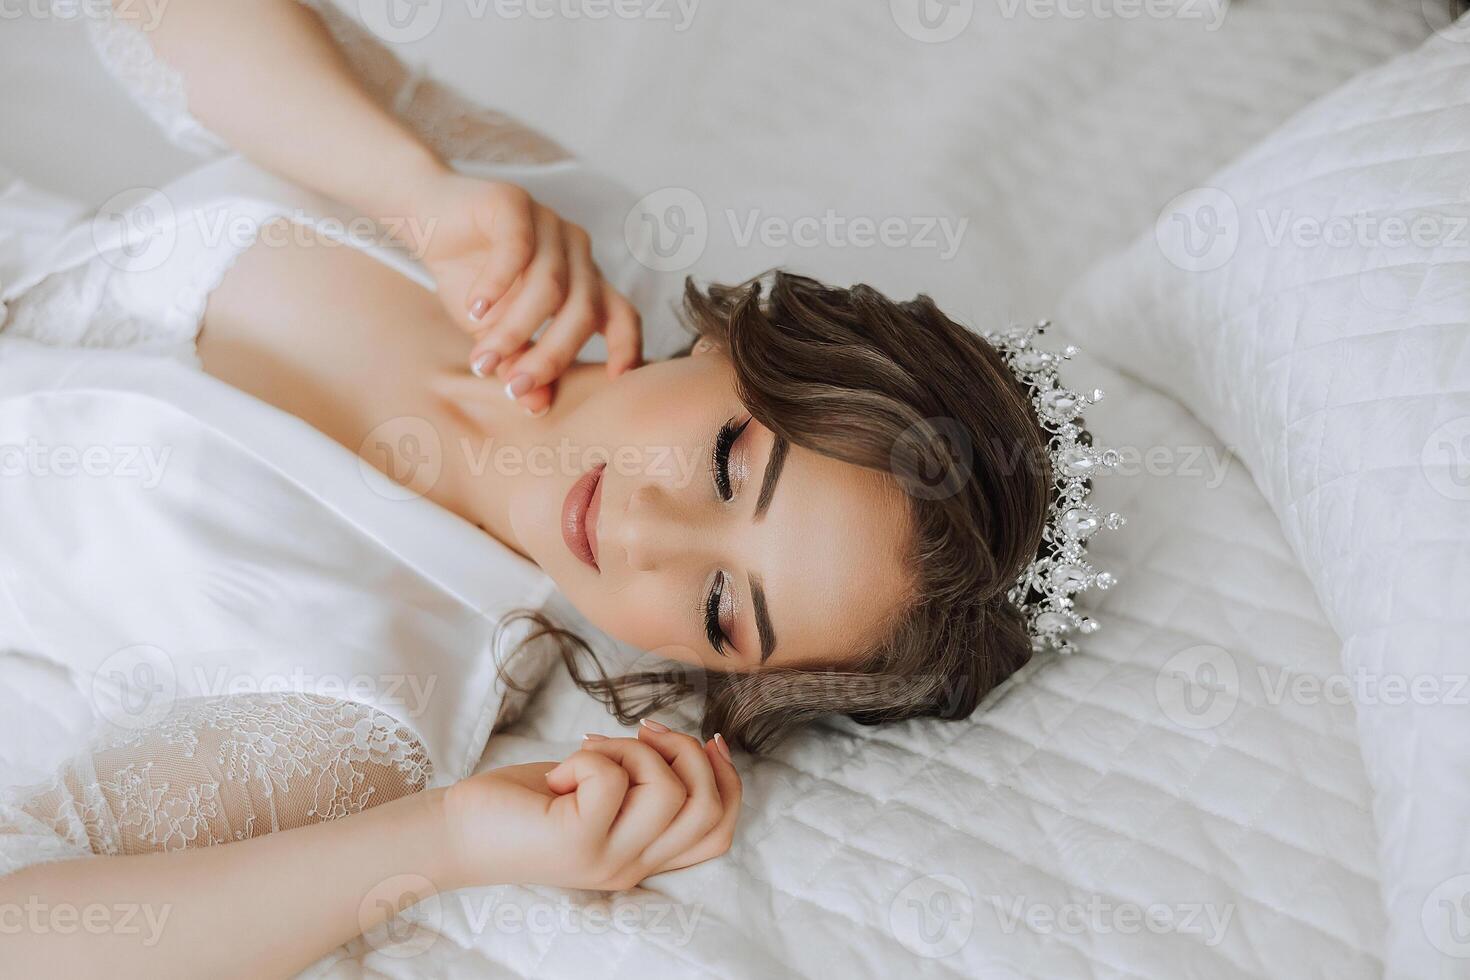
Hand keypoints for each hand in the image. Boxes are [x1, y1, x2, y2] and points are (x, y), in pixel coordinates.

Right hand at [407, 173, 642, 415]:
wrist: (423, 218)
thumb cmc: (468, 277)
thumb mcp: (494, 331)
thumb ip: (519, 363)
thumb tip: (536, 407)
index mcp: (584, 281)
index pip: (623, 315)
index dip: (627, 346)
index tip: (617, 379)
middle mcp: (576, 252)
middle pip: (583, 310)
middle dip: (551, 356)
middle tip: (515, 389)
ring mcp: (550, 224)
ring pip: (550, 285)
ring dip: (515, 329)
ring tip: (482, 358)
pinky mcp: (516, 203)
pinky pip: (518, 248)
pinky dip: (497, 284)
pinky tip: (474, 310)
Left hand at [440, 724, 739, 890]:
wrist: (457, 832)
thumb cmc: (526, 804)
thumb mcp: (601, 792)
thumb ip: (644, 781)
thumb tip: (685, 741)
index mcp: (645, 855)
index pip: (720, 832)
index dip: (728, 781)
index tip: (708, 739)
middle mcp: (633, 865)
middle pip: (707, 808)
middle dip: (686, 751)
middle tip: (641, 734)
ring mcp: (608, 859)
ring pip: (668, 788)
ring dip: (631, 750)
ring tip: (590, 753)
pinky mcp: (578, 842)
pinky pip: (612, 778)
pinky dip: (590, 755)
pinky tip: (562, 771)